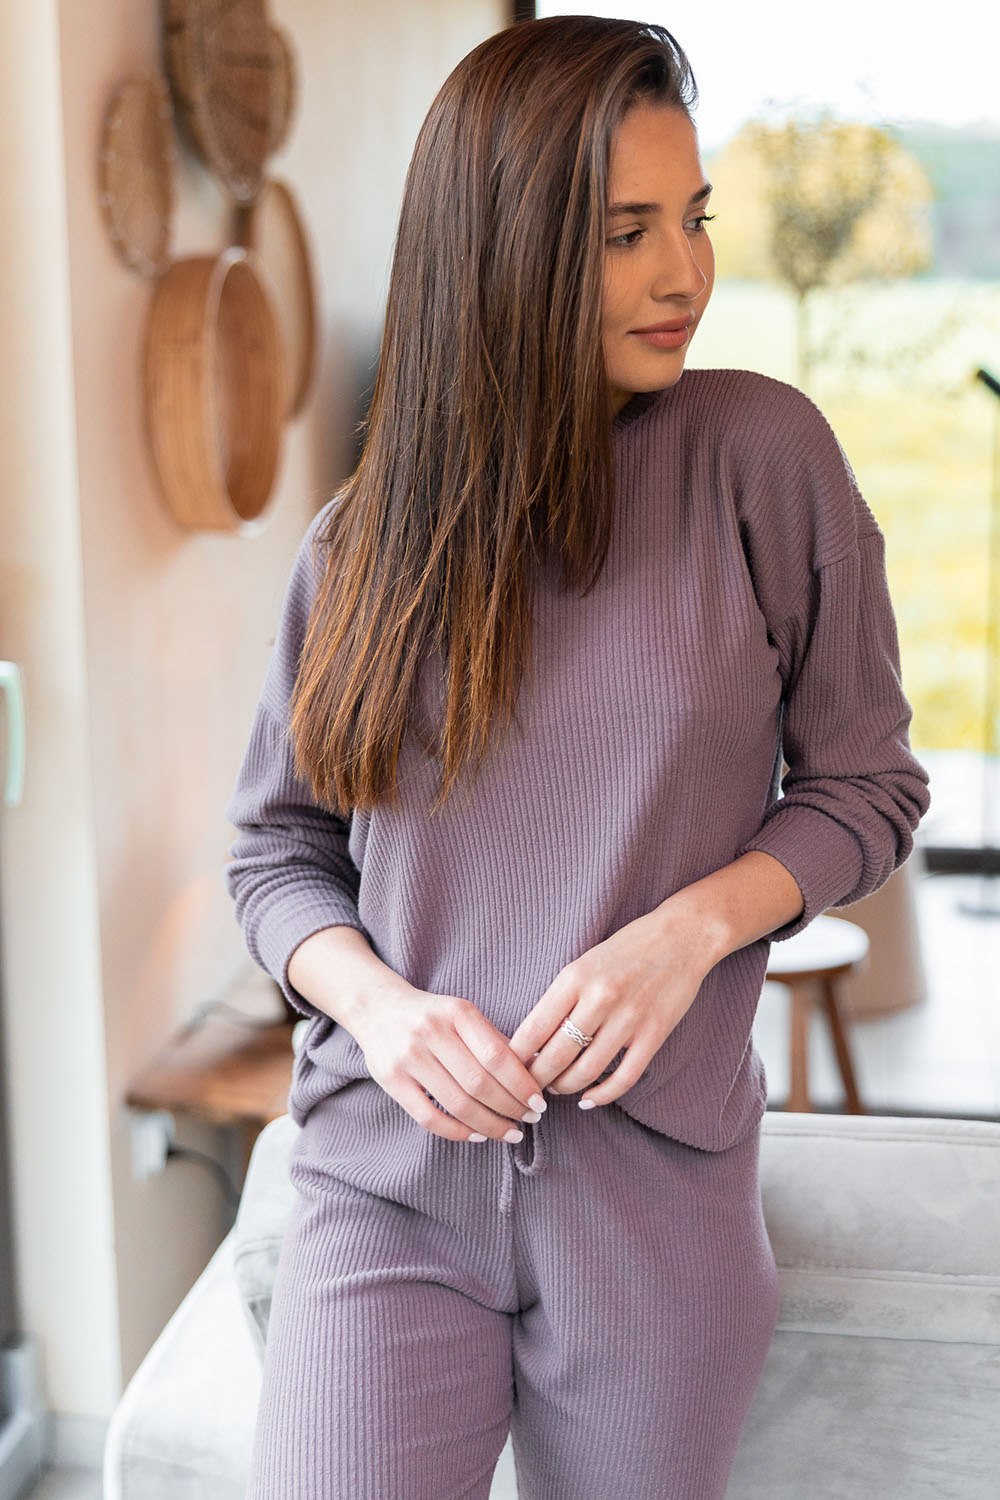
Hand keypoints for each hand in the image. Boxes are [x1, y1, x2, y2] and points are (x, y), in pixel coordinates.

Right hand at [348, 986, 546, 1142]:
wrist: (377, 1007)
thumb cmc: (433, 1015)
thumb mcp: (464, 1014)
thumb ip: (495, 1041)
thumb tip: (537, 1068)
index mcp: (457, 1012)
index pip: (497, 1056)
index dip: (521, 1084)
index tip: (539, 1103)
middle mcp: (431, 1032)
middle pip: (479, 1083)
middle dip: (510, 1107)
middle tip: (529, 1120)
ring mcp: (408, 1056)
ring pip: (457, 1103)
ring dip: (489, 1125)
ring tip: (509, 1133)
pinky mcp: (390, 1079)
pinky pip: (428, 1117)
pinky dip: (457, 1132)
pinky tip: (477, 1136)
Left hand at [506, 906, 715, 1106]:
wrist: (681, 936)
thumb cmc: (625, 950)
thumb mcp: (583, 963)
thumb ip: (560, 998)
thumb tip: (531, 1041)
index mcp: (575, 977)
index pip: (533, 1028)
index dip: (516, 1057)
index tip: (507, 1069)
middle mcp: (600, 998)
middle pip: (555, 1056)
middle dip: (536, 1080)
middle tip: (528, 1089)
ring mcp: (629, 1018)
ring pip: (586, 1071)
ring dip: (565, 1088)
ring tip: (557, 1089)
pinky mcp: (655, 1034)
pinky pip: (624, 1078)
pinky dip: (602, 1096)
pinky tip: (589, 1099)